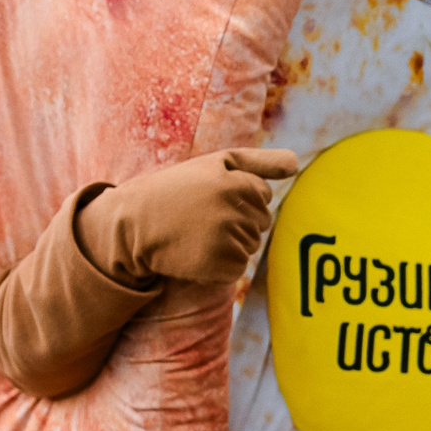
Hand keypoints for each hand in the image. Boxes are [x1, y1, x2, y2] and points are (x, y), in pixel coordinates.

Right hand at [76, 148, 298, 287]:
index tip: (210, 196)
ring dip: (230, 243)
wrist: (133, 224)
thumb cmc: (179, 188)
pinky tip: (197, 252)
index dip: (238, 197)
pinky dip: (221, 265)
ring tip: (197, 233)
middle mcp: (233, 211)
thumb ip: (260, 162)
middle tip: (201, 216)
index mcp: (236, 182)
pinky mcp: (216, 267)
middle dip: (239, 220)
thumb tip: (297, 164)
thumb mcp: (217, 163)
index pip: (263, 195)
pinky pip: (237, 268)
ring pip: (250, 246)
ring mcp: (225, 240)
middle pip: (261, 223)